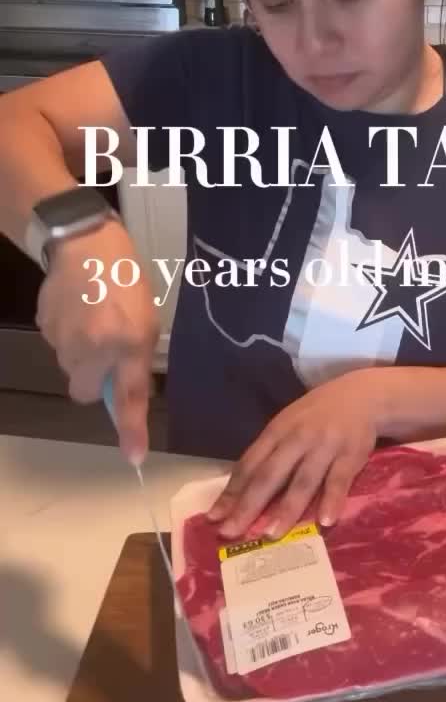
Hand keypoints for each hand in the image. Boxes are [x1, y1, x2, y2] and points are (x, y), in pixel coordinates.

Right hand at [35, 218, 158, 463]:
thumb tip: (117, 396)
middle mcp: (93, 347)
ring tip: (94, 318)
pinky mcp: (44, 326)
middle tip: (109, 347)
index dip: (131, 430)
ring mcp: (64, 338)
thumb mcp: (145, 322)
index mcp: (126, 343)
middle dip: (95, 377)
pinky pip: (57, 345)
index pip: (128, 397)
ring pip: (71, 366)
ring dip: (82, 353)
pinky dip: (67, 336)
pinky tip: (76, 309)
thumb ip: (134, 363)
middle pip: (86, 389)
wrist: (85, 243)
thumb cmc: (126, 281)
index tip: (134, 458)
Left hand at [207, 369, 386, 540]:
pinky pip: (339, 480)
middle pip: (269, 475)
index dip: (231, 492)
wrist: (362, 395)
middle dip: (248, 505)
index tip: (214, 518)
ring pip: (303, 481)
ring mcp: (324, 446)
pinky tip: (325, 521)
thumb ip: (270, 453)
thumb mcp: (289, 425)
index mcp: (277, 431)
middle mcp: (297, 439)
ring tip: (272, 535)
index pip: (249, 464)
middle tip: (231, 532)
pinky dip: (332, 500)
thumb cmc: (317, 415)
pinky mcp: (351, 454)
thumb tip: (241, 490)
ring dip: (287, 509)